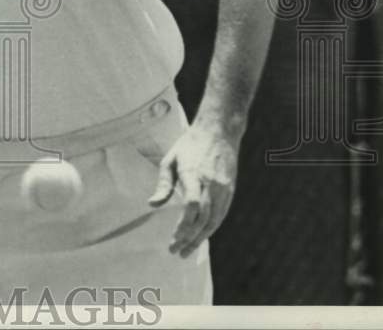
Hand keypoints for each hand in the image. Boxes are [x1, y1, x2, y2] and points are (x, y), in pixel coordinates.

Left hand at [147, 122, 239, 257]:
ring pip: (214, 221)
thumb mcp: (170, 160)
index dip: (183, 226)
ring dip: (200, 239)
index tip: (173, 240)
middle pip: (202, 219)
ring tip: (187, 251)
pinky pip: (221, 215)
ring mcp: (223, 189)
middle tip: (176, 251)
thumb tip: (152, 205)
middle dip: (189, 238)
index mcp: (194, 174)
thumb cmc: (189, 145)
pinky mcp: (230, 191)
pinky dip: (211, 229)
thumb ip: (163, 184)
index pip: (191, 206)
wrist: (219, 132)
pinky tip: (201, 237)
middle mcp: (211, 184)